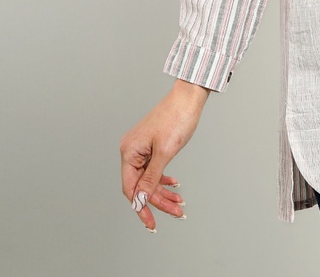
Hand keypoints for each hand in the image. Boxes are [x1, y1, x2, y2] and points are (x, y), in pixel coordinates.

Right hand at [120, 79, 209, 230]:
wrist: (189, 95)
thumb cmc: (177, 117)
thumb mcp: (165, 152)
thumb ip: (151, 178)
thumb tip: (139, 200)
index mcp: (129, 151)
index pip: (131, 189)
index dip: (141, 208)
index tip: (151, 223)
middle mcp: (131, 150)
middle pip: (141, 185)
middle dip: (159, 201)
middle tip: (177, 212)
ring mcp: (141, 147)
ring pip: (149, 178)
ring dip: (163, 191)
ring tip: (180, 202)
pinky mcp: (151, 144)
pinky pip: (153, 168)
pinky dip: (163, 178)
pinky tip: (174, 185)